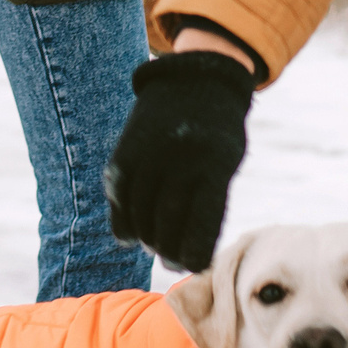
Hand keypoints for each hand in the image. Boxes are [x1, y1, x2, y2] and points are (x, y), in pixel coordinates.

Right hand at [105, 50, 253, 273]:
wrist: (196, 80)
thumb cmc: (219, 133)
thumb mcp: (228, 162)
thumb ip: (208, 204)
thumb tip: (186, 257)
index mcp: (213, 165)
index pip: (202, 225)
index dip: (195, 255)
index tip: (193, 267)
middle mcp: (178, 159)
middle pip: (167, 224)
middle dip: (169, 252)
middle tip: (171, 262)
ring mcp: (148, 155)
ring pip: (139, 216)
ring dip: (146, 240)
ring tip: (154, 248)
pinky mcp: (124, 153)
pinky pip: (118, 200)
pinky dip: (123, 223)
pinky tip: (131, 235)